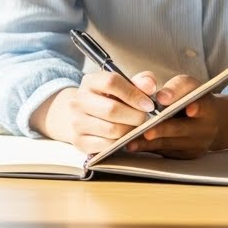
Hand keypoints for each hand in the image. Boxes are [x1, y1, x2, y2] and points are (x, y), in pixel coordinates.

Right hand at [35, 70, 159, 154]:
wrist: (84, 116)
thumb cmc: (110, 100)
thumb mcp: (124, 87)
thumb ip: (141, 83)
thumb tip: (150, 85)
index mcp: (90, 82)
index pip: (111, 82)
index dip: (134, 94)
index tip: (149, 104)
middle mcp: (78, 100)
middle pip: (112, 109)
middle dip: (136, 116)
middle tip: (144, 119)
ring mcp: (77, 122)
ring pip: (112, 130)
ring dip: (130, 131)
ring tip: (135, 127)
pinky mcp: (79, 141)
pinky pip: (107, 145)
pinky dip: (121, 143)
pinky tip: (124, 137)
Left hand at [125, 75, 219, 158]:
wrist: (209, 122)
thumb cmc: (192, 99)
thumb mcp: (188, 86)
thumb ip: (176, 87)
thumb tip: (162, 97)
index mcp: (208, 108)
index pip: (202, 105)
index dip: (196, 107)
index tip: (189, 108)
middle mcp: (205, 129)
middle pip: (181, 129)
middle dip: (163, 130)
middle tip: (147, 131)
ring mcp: (196, 146)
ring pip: (169, 144)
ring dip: (149, 143)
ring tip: (131, 142)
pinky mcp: (185, 155)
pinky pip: (164, 152)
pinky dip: (148, 148)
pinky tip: (133, 145)